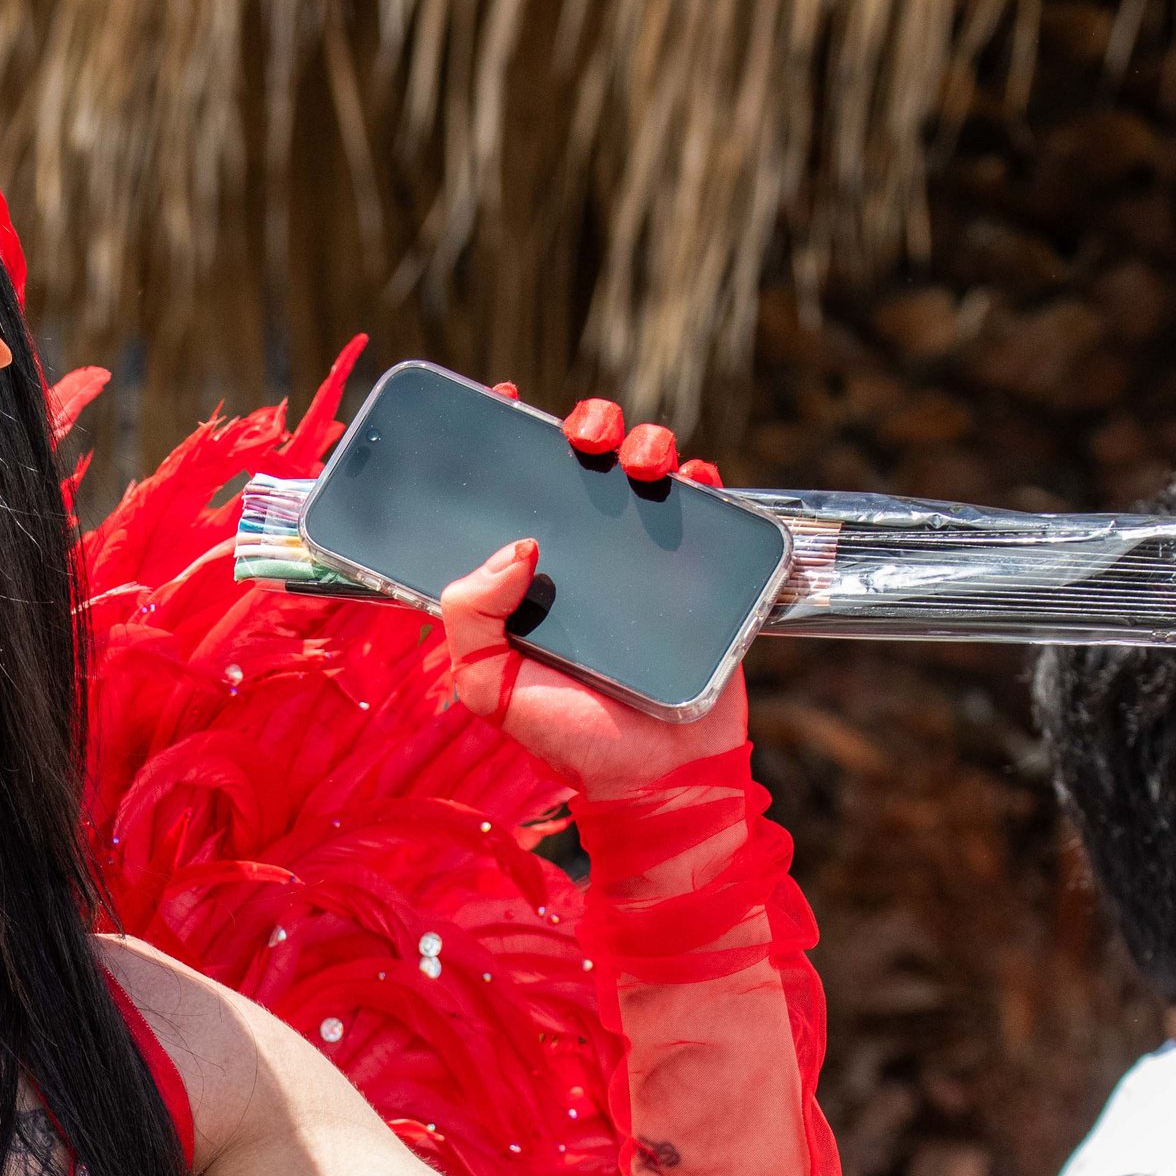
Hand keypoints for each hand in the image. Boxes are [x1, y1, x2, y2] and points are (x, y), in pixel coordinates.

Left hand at [437, 388, 742, 797]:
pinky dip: (700, 478)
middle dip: (584, 426)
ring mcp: (640, 561)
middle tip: (582, 438)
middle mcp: (581, 560)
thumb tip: (515, 543)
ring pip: (641, 472)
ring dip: (642, 442)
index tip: (502, 398)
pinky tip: (689, 478)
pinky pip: (704, 506)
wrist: (662, 777)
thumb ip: (470, 619)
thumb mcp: (490, 686)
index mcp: (524, 578)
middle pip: (581, 465)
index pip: (511, 493)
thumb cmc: (571, 738)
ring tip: (640, 462)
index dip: (505, 441)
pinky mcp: (697, 572)